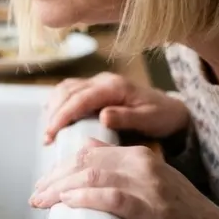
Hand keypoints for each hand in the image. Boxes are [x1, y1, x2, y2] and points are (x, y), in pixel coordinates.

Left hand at [30, 138, 218, 218]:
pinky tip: (69, 202)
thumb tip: (87, 147)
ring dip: (62, 190)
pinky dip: (86, 199)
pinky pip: (112, 199)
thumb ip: (118, 160)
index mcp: (137, 154)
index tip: (43, 181)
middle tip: (36, 195)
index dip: (60, 166)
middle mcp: (141, 163)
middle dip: (54, 178)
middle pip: (85, 163)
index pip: (88, 153)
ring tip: (44, 201)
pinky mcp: (151, 208)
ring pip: (93, 177)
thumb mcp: (148, 175)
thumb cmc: (177, 207)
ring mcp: (147, 184)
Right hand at [43, 72, 189, 143]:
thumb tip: (102, 116)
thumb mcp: (149, 120)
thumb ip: (127, 118)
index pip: (80, 98)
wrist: (172, 109)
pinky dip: (58, 101)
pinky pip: (70, 89)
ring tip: (48, 131)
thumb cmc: (161, 116)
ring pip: (66, 88)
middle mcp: (103, 80)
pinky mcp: (96, 87)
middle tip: (47, 138)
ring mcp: (98, 81)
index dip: (62, 115)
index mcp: (114, 87)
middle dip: (53, 114)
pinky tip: (53, 117)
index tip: (51, 133)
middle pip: (68, 91)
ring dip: (53, 106)